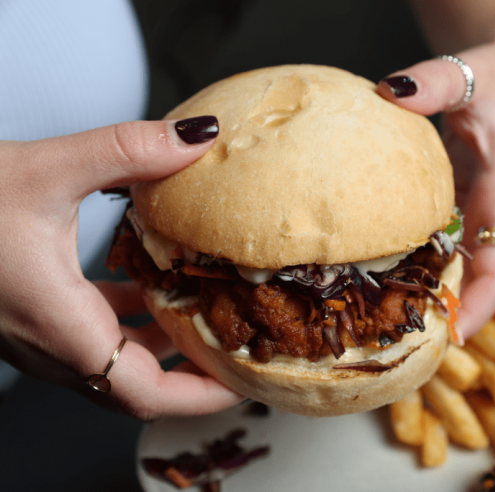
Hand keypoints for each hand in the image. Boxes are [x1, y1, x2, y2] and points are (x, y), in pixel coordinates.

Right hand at [0, 117, 244, 419]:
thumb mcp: (46, 169)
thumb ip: (128, 150)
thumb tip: (198, 137)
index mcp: (61, 325)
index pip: (145, 394)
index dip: (203, 394)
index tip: (246, 379)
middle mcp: (52, 344)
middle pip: (139, 388)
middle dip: (195, 375)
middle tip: (240, 350)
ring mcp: (41, 335)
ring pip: (118, 362)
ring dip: (166, 347)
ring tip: (210, 318)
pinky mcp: (36, 316)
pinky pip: (96, 334)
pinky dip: (134, 320)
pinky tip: (152, 286)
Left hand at [379, 42, 494, 339]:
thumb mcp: (472, 74)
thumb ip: (438, 82)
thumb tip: (392, 91)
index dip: (482, 306)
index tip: (452, 336)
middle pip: (474, 281)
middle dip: (444, 314)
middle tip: (397, 342)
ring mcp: (475, 214)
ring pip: (452, 266)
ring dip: (423, 292)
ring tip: (379, 320)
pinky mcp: (457, 206)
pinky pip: (437, 243)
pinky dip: (412, 260)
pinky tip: (376, 271)